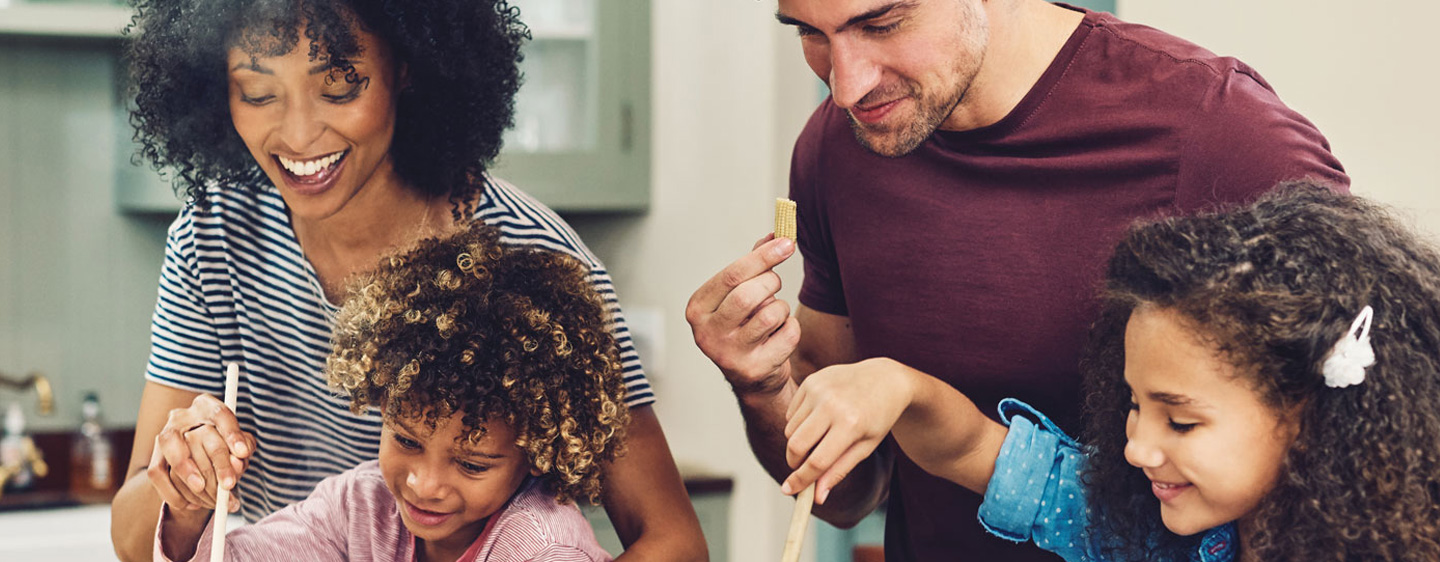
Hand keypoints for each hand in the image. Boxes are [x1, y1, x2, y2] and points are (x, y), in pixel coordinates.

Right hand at [147, 393, 254, 511]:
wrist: (195, 455)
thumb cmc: (224, 446)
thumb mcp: (239, 443)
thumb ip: (243, 447)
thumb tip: (238, 460)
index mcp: (206, 406)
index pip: (220, 414)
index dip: (232, 434)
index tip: (243, 454)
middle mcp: (183, 417)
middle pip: (198, 436)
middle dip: (218, 464)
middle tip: (229, 485)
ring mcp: (165, 435)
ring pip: (172, 453)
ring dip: (190, 477)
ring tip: (210, 496)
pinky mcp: (154, 455)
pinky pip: (157, 473)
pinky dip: (174, 492)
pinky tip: (192, 504)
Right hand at [686, 235, 801, 395]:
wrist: (752, 378)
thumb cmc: (744, 326)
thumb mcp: (739, 294)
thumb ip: (753, 265)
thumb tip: (775, 235)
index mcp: (697, 309)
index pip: (732, 274)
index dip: (764, 256)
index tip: (786, 243)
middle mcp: (706, 333)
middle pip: (749, 294)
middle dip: (771, 283)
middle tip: (774, 285)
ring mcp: (729, 354)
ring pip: (770, 314)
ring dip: (781, 308)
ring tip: (773, 316)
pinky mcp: (754, 369)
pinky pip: (787, 334)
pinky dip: (791, 328)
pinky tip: (778, 336)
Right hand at [781, 358, 916, 503]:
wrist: (884, 378)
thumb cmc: (877, 417)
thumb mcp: (865, 447)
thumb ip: (839, 471)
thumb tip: (818, 497)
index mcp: (850, 424)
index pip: (817, 461)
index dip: (801, 480)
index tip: (789, 490)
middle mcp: (832, 404)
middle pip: (796, 445)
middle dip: (794, 462)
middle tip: (801, 467)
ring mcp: (819, 390)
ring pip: (790, 430)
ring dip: (798, 442)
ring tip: (820, 437)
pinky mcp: (811, 381)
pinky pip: (791, 413)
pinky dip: (798, 424)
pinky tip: (819, 418)